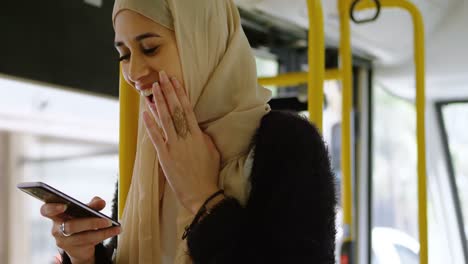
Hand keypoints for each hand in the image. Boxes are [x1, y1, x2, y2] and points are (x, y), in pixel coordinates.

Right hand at [40, 197, 120, 263]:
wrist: (81, 245)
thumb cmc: (81, 221)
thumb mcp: (86, 211)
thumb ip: (93, 205)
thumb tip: (101, 202)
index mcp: (56, 215)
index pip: (45, 210)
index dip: (52, 208)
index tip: (64, 205)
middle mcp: (57, 229)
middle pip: (70, 226)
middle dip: (90, 222)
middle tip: (106, 220)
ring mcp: (64, 241)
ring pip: (82, 237)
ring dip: (101, 231)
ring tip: (113, 225)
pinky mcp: (74, 250)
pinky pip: (90, 242)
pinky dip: (105, 234)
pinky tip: (115, 230)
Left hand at [143, 70, 220, 213]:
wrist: (202, 193)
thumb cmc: (208, 172)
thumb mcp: (212, 150)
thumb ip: (203, 136)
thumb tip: (195, 126)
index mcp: (198, 134)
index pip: (187, 109)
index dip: (180, 93)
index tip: (175, 80)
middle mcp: (185, 137)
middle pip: (175, 110)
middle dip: (168, 91)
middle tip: (162, 76)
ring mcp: (174, 146)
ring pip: (164, 120)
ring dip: (158, 103)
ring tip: (153, 88)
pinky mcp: (165, 156)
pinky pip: (156, 137)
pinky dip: (150, 125)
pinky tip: (145, 113)